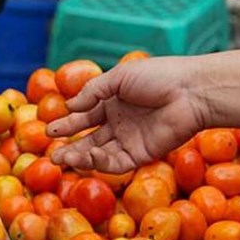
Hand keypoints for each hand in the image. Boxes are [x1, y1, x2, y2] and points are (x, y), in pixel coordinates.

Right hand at [48, 49, 239, 174]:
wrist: (191, 92)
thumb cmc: (157, 77)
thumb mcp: (119, 77)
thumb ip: (93, 92)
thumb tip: (70, 106)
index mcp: (113, 103)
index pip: (85, 116)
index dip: (67, 124)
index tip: (49, 129)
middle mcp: (120, 123)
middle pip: (89, 139)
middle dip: (69, 147)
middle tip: (51, 154)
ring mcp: (130, 140)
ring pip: (99, 153)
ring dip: (80, 157)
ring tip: (61, 158)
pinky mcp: (141, 155)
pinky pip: (116, 162)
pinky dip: (100, 162)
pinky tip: (88, 156)